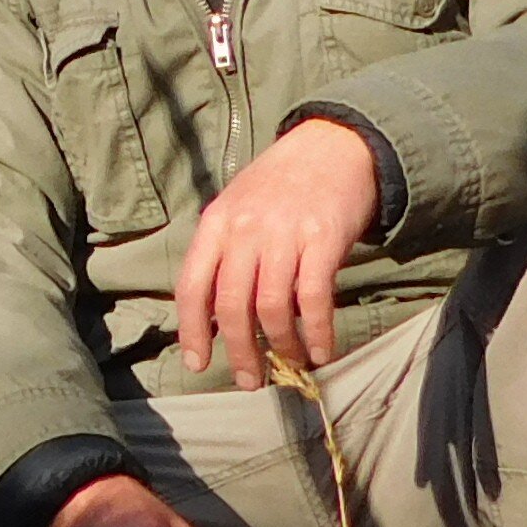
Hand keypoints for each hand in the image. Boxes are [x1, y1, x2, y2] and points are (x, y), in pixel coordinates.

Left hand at [172, 114, 382, 388]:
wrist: (334, 145)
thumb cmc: (281, 185)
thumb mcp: (238, 208)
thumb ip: (223, 253)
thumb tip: (213, 316)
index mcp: (216, 223)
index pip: (192, 286)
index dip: (192, 330)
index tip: (197, 362)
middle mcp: (245, 229)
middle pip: (232, 305)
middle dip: (239, 351)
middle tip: (250, 381)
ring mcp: (284, 233)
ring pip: (272, 308)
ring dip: (281, 347)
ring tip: (290, 365)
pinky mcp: (323, 239)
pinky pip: (315, 299)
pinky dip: (318, 332)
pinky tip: (322, 351)